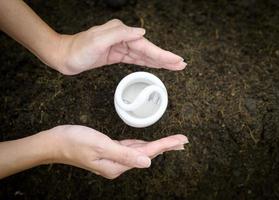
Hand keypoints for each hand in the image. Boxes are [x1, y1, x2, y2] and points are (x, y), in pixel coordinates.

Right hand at [48, 125, 187, 178]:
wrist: (55, 142)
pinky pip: (130, 148)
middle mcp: (117, 164)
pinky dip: (141, 144)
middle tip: (182, 141)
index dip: (166, 145)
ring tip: (170, 143)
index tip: (181, 140)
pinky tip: (147, 144)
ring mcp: (113, 159)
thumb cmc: (75, 142)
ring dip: (156, 145)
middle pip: (148, 153)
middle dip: (166, 146)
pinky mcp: (109, 152)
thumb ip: (125, 154)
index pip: (148, 153)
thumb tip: (147, 162)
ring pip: (140, 150)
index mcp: (117, 165)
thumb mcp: (101, 146)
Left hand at [54, 19, 186, 74]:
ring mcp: (120, 47)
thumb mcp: (97, 40)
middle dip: (165, 58)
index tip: (176, 60)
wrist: (64, 56)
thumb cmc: (78, 49)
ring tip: (173, 65)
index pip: (146, 46)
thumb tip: (141, 33)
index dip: (162, 54)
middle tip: (181, 64)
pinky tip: (155, 64)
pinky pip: (136, 59)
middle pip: (149, 50)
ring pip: (144, 55)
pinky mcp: (116, 55)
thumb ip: (120, 34)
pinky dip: (147, 62)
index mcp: (121, 33)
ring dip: (159, 61)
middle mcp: (123, 38)